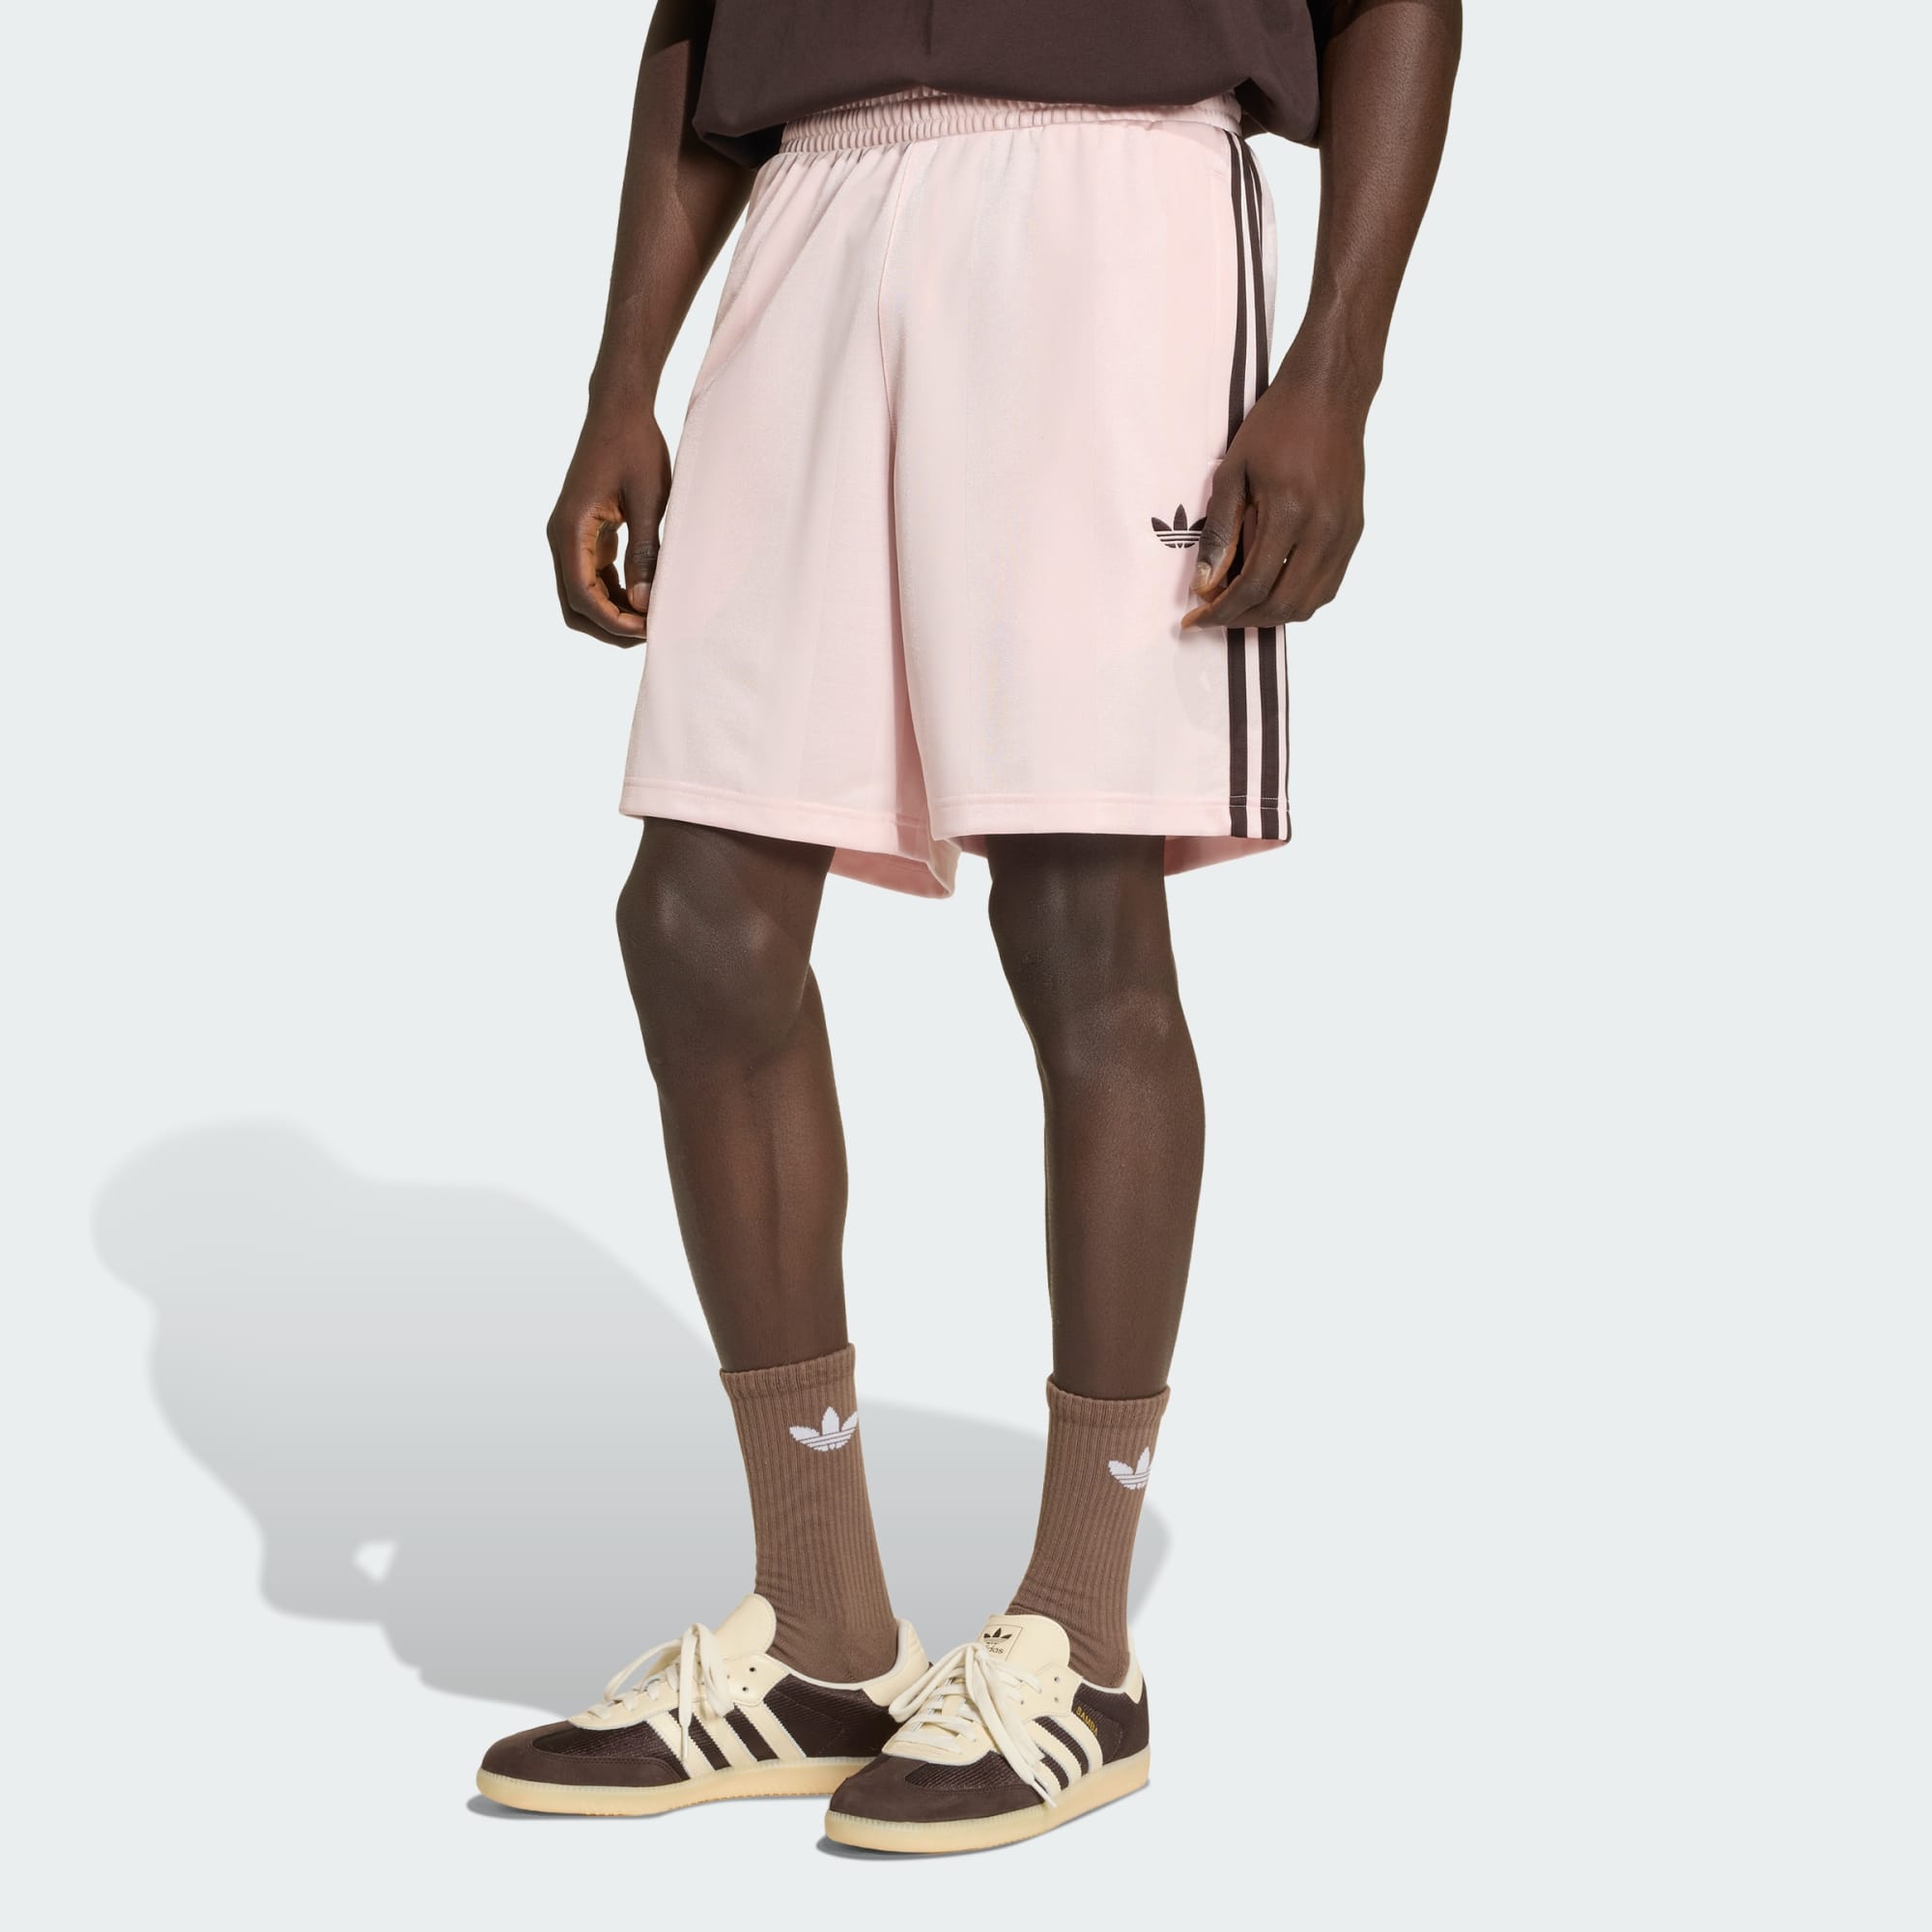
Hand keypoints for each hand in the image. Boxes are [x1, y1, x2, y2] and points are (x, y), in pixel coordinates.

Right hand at [545, 401, 671, 645]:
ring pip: (582, 594)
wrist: (619, 408)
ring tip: (651, 616)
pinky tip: (644, 595)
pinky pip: (591, 576)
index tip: (648, 628)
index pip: (582, 596)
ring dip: (612, 612)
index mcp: (571, 529)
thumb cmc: (636, 447)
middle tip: (650, 630)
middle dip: (609, 626)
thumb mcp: (648, 500)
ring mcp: (570, 536)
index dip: (614, 621)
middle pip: (575, 605)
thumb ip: (644, 553)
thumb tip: (643, 603)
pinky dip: (614, 593)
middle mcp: (561, 536)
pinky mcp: (583, 532)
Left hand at [1182, 365, 1367, 631]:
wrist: (1330, 395)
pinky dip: (1297, 600)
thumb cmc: (1276, 426)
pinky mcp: (1354, 532)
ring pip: (1309, 603)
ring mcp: (1344, 533)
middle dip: (1242, 619)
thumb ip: (1221, 531)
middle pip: (1283, 604)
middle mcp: (1324, 529)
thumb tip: (1206, 583)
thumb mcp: (1233, 471)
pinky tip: (1272, 590)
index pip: (1254, 585)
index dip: (1221, 610)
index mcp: (1290, 511)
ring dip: (1271, 615)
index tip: (1196, 617)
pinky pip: (1327, 586)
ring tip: (1240, 606)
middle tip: (1214, 616)